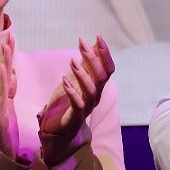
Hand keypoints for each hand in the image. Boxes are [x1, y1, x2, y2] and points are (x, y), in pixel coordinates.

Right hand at [0, 32, 18, 158]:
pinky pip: (0, 94)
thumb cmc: (2, 137)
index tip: (9, 42)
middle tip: (10, 36)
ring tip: (6, 45)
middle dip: (4, 54)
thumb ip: (8, 93)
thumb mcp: (7, 110)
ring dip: (2, 62)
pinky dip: (3, 79)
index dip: (4, 57)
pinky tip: (5, 67)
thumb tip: (12, 75)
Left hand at [38, 36, 114, 166]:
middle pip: (102, 76)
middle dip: (93, 57)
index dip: (105, 52)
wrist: (61, 132)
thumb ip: (85, 64)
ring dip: (83, 74)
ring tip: (72, 60)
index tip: (98, 36)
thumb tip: (92, 44)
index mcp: (97, 86)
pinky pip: (77, 104)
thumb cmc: (68, 104)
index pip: (108, 68)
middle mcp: (96, 96)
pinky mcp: (76, 117)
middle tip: (81, 42)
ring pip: (92, 90)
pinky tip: (63, 79)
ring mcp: (87, 107)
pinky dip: (71, 91)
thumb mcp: (76, 80)